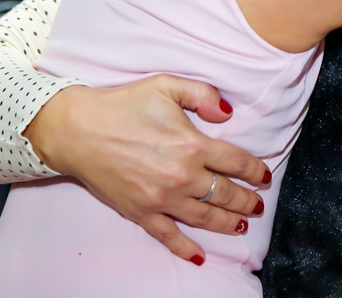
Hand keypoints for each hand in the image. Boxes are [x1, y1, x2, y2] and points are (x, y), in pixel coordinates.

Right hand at [24, 76, 270, 264]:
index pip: (236, 162)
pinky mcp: (141, 212)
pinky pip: (168, 235)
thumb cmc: (122, 104)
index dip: (256, 171)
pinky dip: (185, 248)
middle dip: (247, 201)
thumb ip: (203, 94)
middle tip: (258, 205)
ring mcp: (161, 198)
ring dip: (227, 224)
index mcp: (192, 144)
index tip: (264, 176)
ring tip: (242, 226)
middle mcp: (182, 175)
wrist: (77, 129)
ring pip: (205, 217)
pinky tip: (199, 256)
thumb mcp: (166, 85)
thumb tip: (228, 112)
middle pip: (225, 194)